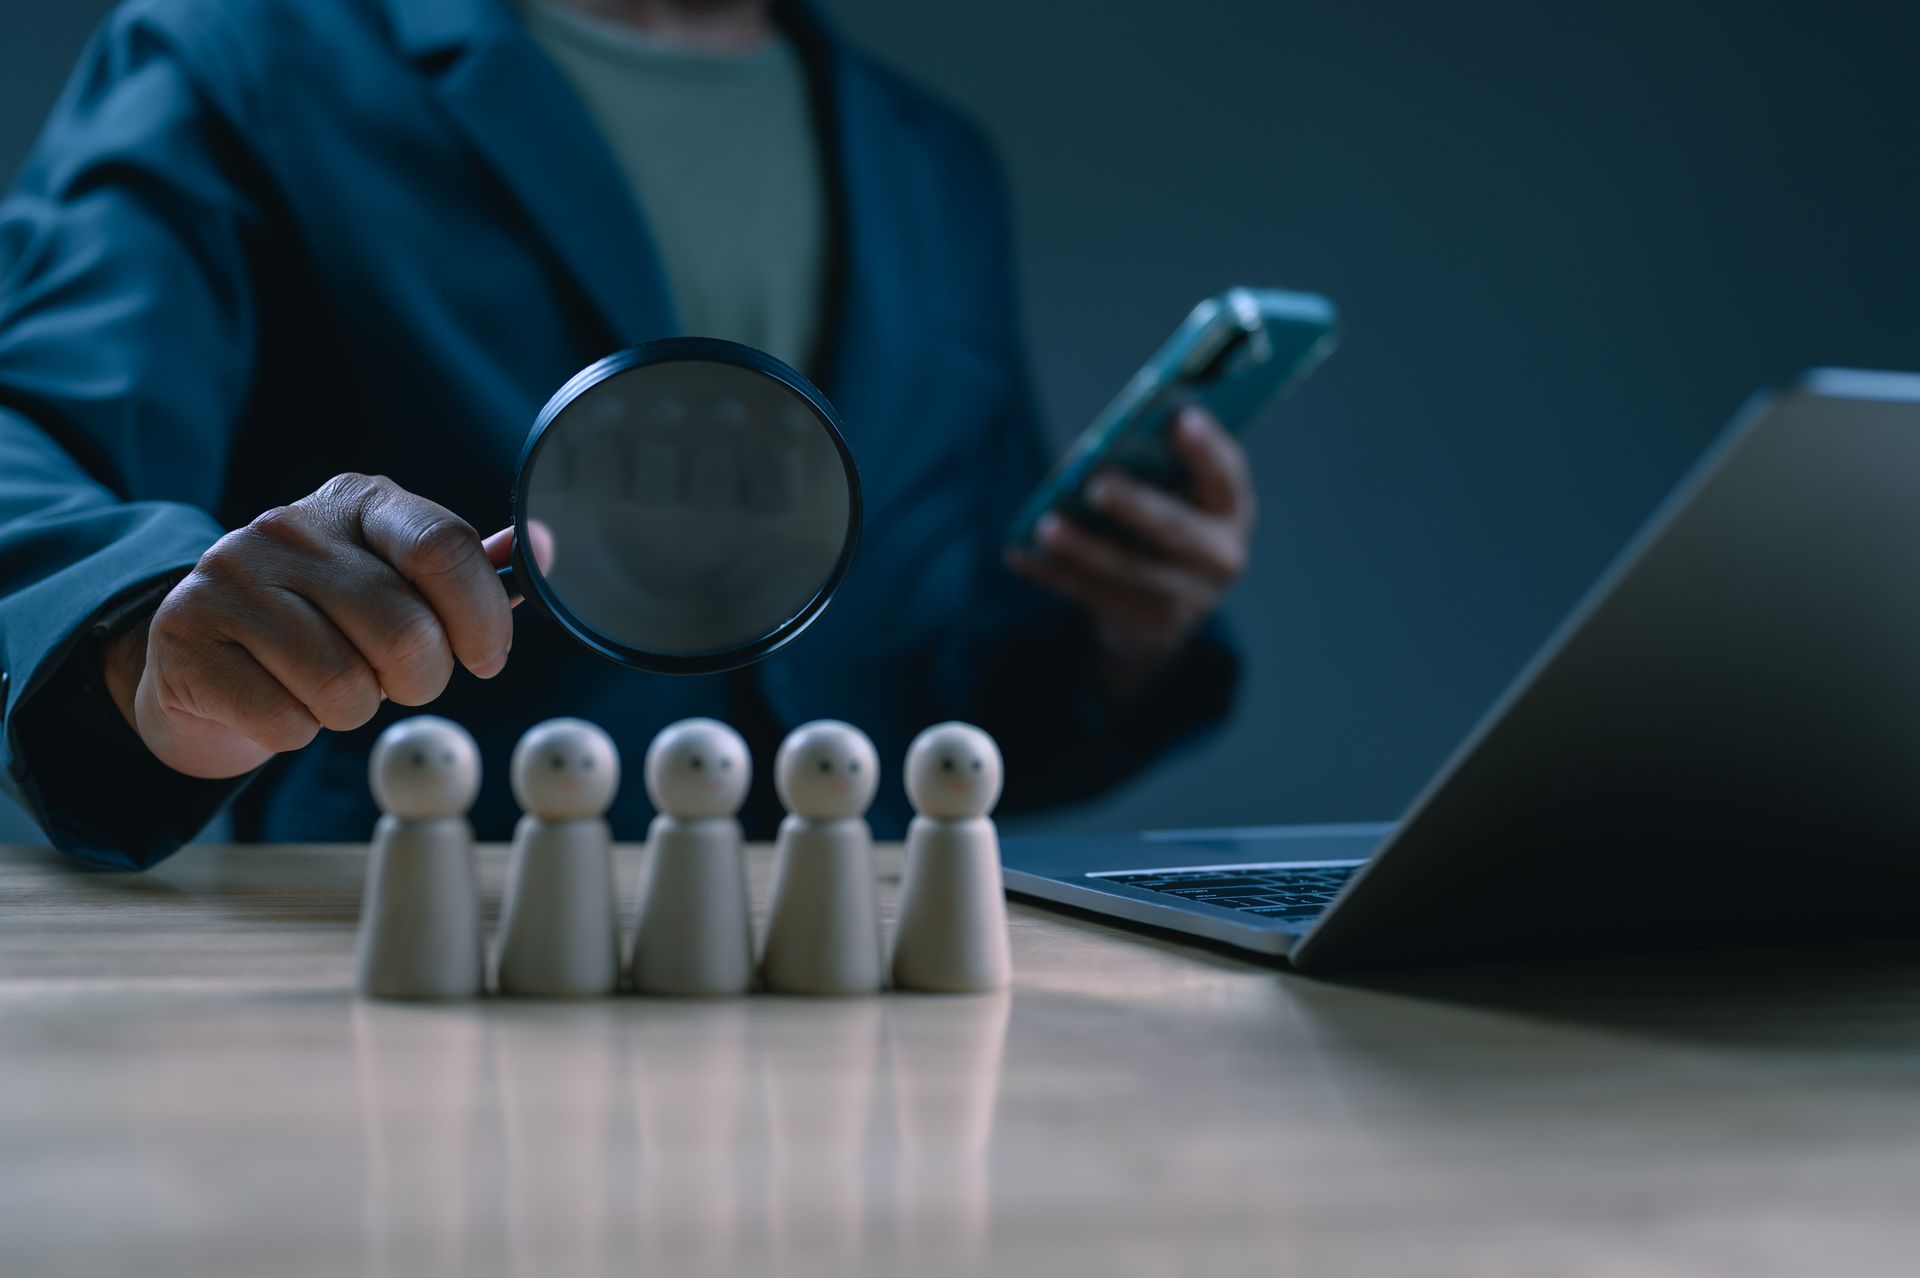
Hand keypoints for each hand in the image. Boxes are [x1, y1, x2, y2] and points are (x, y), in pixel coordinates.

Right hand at [102, 474, 524, 779]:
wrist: (205, 655)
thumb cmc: (327, 621)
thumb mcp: (397, 581)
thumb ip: (467, 572)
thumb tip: (543, 550)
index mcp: (362, 502)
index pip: (444, 547)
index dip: (482, 618)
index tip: (487, 658)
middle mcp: (291, 526)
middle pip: (406, 632)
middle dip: (420, 680)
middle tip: (397, 679)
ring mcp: (230, 576)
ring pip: (345, 686)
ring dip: (355, 710)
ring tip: (332, 687)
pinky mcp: (186, 636)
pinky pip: (286, 721)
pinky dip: (298, 731)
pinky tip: (279, 699)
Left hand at [1007, 407, 1254, 703]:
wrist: (1166, 610)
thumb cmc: (1162, 525)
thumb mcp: (1170, 495)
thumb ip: (1142, 469)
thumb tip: (1082, 455)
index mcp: (1229, 508)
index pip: (1225, 473)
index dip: (1206, 447)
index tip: (1181, 417)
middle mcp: (1221, 556)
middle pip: (1174, 528)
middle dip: (1132, 505)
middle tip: (1094, 486)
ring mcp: (1189, 599)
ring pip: (1128, 571)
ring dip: (1082, 548)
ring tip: (1044, 526)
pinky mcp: (1150, 627)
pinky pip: (1094, 596)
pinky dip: (1053, 574)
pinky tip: (1021, 554)